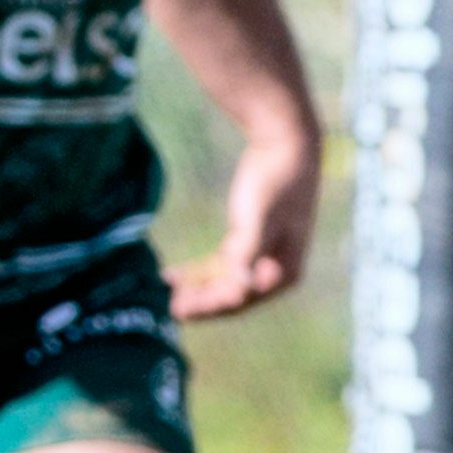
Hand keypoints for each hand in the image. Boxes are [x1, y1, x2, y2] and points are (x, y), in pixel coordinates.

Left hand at [166, 112, 316, 317]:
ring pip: (222, 282)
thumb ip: (249, 251)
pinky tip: (173, 275)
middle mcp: (275, 271)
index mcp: (285, 272)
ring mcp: (260, 256)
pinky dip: (198, 272)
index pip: (241, 298)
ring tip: (166, 294)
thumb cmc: (276, 181)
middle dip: (200, 302)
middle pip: (231, 295)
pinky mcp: (247, 240)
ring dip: (196, 289)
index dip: (210, 306)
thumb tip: (241, 284)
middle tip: (168, 309)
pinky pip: (219, 265)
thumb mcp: (260, 217)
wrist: (286, 143)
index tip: (181, 310)